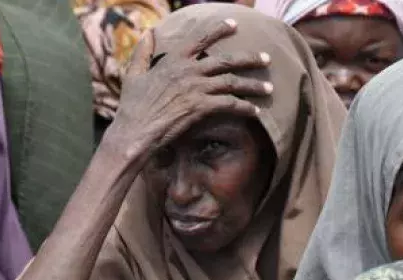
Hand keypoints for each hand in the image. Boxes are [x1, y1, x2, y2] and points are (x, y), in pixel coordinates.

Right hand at [103, 18, 272, 163]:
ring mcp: (196, 88)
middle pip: (226, 60)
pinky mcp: (201, 107)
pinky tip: (255, 111)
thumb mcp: (134, 73)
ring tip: (269, 88)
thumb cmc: (132, 105)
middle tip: (267, 59)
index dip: (219, 30)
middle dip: (250, 59)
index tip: (235, 25)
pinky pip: (229, 105)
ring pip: (232, 82)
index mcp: (174, 59)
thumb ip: (143, 52)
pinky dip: (244, 107)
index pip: (201, 39)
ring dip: (253, 85)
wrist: (135, 130)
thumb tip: (149, 32)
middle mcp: (189, 70)